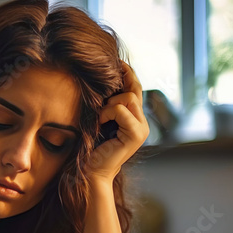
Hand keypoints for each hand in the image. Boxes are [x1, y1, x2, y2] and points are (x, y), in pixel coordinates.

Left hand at [87, 61, 149, 182]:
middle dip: (116, 89)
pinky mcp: (137, 134)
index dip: (127, 72)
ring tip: (100, 118)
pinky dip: (107, 114)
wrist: (91, 171)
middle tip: (100, 101)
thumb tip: (102, 76)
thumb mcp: (98, 118)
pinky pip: (121, 110)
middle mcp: (142, 122)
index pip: (135, 87)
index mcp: (134, 117)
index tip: (115, 61)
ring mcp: (142, 128)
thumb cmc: (90, 146)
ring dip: (109, 104)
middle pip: (134, 89)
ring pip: (129, 97)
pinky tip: (100, 125)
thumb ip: (105, 102)